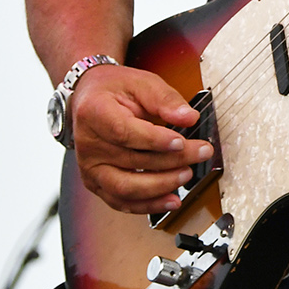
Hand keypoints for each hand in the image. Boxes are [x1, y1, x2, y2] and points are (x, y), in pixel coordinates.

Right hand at [69, 64, 214, 214]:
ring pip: (126, 188)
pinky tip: (170, 200)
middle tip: (200, 153)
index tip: (180, 142)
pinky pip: (121, 202)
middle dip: (172, 161)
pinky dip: (148, 205)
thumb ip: (165, 99)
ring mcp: (91, 168)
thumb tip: (189, 117)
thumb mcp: (141, 83)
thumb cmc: (114, 90)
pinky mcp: (97, 183)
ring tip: (186, 175)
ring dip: (161, 186)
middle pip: (132, 160)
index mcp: (94, 113)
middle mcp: (88, 144)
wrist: (90, 101)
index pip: (124, 132)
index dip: (154, 140)